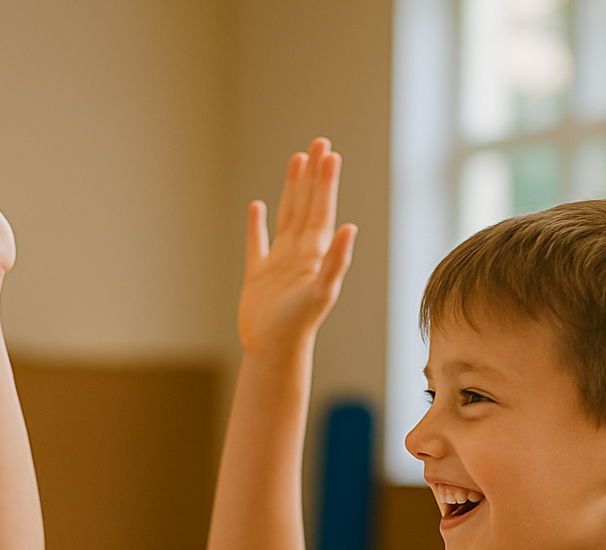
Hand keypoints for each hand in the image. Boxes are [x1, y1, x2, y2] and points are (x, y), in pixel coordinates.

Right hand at [237, 138, 357, 354]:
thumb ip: (336, 260)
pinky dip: (256, 225)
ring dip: (291, 189)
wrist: (273, 351)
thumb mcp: (321, 292)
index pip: (321, 209)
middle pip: (307, 205)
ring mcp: (278, 262)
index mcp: (314, 253)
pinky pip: (256, 243)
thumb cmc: (299, 325)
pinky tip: (256, 206)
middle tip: (319, 143)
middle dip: (313, 175)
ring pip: (286, 216)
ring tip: (296, 161)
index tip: (329, 153)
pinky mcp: (257, 274)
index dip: (325, 182)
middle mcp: (299, 253)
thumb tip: (349, 229)